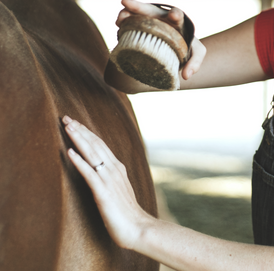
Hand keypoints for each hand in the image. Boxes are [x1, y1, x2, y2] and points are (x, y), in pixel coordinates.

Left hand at [63, 115, 151, 249]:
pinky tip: (70, 152)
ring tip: (67, 127)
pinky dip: (79, 162)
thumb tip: (102, 169)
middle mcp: (114, 169)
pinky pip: (89, 173)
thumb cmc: (127, 212)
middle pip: (95, 144)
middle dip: (80, 130)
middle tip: (66, 117)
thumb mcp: (119, 188)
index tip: (75, 122)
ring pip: (92, 154)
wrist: (138, 227)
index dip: (87, 132)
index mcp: (117, 167)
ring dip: (78, 139)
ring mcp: (109, 179)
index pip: (100, 144)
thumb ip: (112, 176)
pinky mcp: (103, 192)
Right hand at [116, 0, 205, 79]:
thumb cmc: (187, 47)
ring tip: (120, 20)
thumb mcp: (196, 53)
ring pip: (134, 12)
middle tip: (126, 3)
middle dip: (138, 6)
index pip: (177, 15)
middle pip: (148, 8)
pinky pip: (128, 21)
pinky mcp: (137, 26)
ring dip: (126, 13)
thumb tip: (186, 76)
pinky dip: (122, 21)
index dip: (175, 15)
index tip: (174, 16)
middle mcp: (160, 17)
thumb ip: (195, 62)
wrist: (175, 48)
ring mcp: (147, 20)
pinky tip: (118, 24)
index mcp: (176, 22)